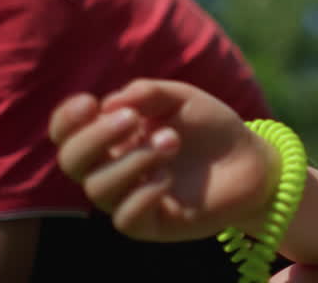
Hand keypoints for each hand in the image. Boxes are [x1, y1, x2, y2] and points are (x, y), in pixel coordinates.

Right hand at [50, 78, 277, 241]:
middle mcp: (113, 167)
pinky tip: (168, 176)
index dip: (66, 120)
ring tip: (172, 141)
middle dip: (96, 137)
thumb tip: (108, 104)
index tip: (89, 103)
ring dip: (132, 159)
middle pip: (72, 161)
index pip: (67, 133)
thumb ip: (146, 93)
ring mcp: (129, 197)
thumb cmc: (210, 127)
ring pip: (98, 188)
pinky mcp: (150, 224)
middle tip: (133, 120)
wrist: (251, 159)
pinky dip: (143, 192)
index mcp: (113, 136)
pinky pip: (124, 217)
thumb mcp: (181, 98)